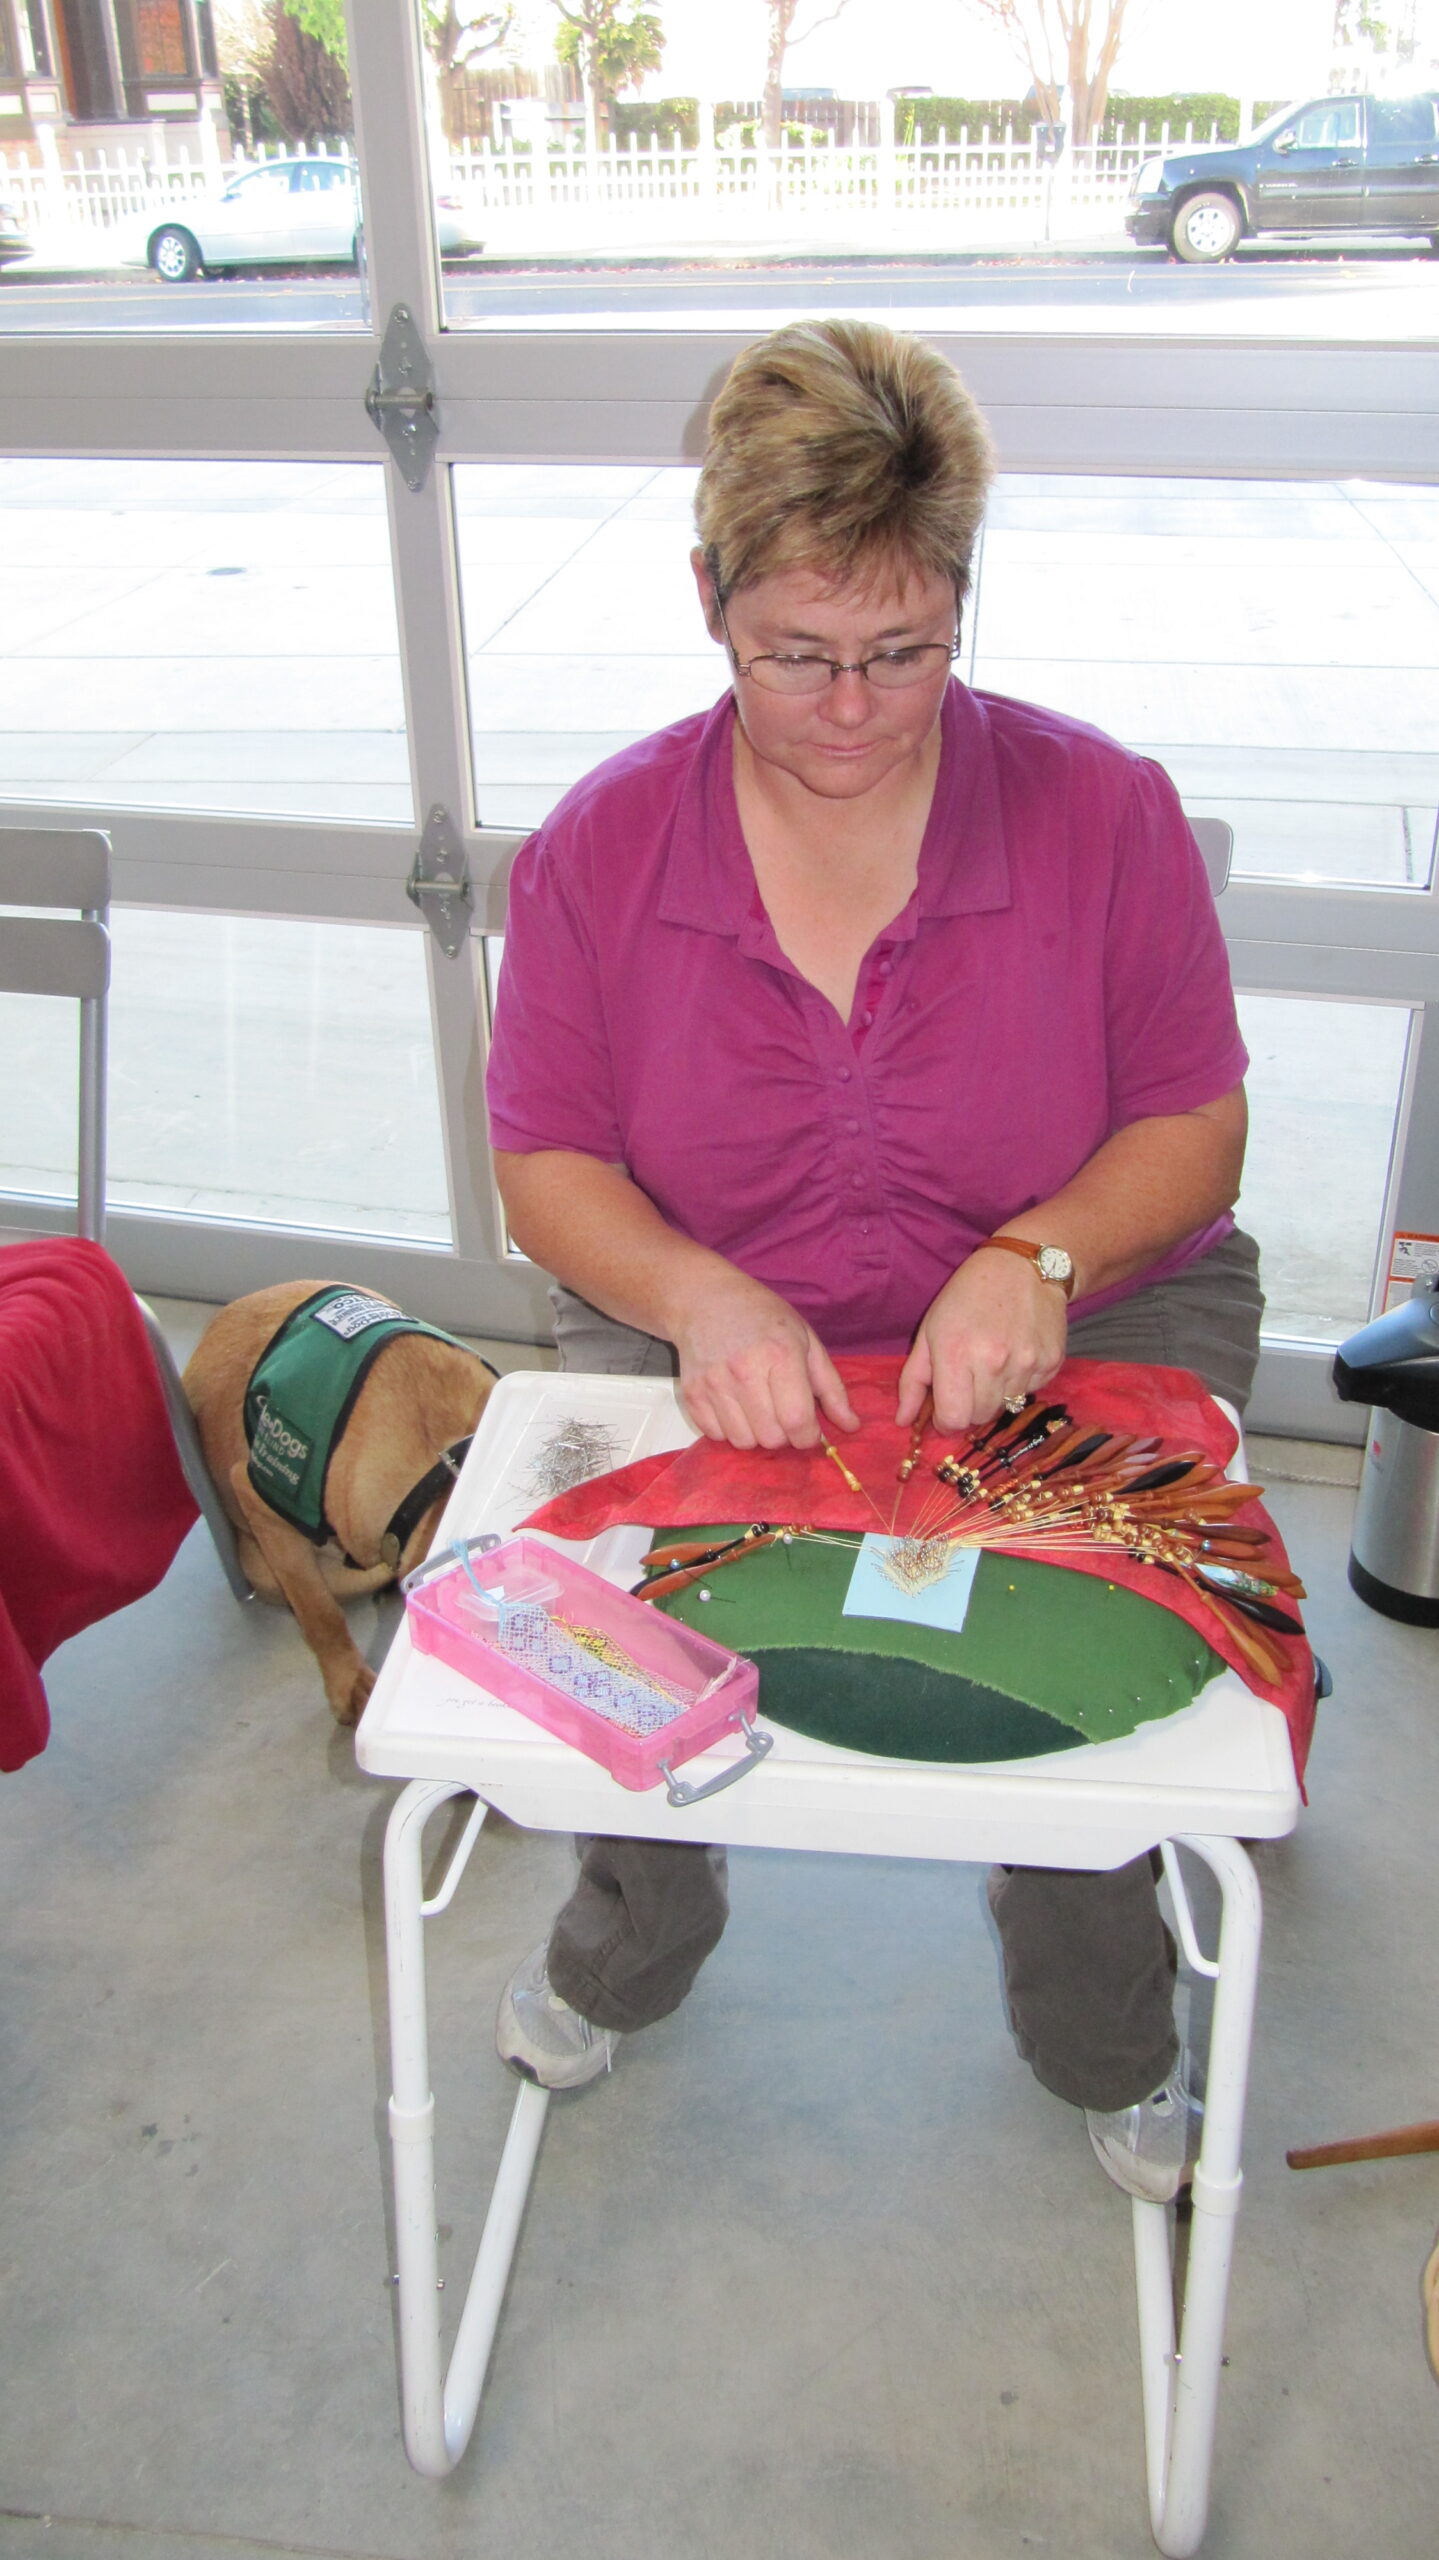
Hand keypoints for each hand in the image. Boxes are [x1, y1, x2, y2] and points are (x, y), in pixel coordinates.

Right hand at [670, 1270, 859, 1451]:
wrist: (705, 1300)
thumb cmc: (762, 1317)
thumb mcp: (806, 1341)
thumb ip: (831, 1387)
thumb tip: (852, 1426)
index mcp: (780, 1355)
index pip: (797, 1420)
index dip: (808, 1436)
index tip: (808, 1429)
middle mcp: (745, 1371)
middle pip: (771, 1438)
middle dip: (783, 1435)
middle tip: (782, 1414)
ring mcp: (714, 1383)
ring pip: (743, 1442)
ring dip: (756, 1434)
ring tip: (758, 1409)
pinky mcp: (692, 1393)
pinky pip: (715, 1436)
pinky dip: (729, 1429)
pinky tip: (734, 1406)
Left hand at [897, 1252, 1067, 1434]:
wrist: (1024, 1267)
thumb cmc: (967, 1296)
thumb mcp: (929, 1331)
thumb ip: (913, 1380)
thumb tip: (902, 1421)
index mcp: (956, 1353)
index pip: (954, 1419)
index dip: (946, 1421)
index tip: (945, 1409)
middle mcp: (993, 1362)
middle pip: (979, 1417)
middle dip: (969, 1407)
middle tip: (968, 1379)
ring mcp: (1026, 1363)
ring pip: (1005, 1407)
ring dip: (994, 1394)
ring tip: (992, 1361)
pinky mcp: (1052, 1362)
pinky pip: (1030, 1392)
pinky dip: (1019, 1382)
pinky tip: (1015, 1353)